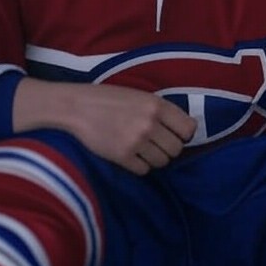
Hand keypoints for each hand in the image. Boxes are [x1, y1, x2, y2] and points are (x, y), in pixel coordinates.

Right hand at [16, 80, 196, 174]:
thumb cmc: (109, 99)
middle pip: (176, 149)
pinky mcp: (122, 156)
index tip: (174, 135)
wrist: (77, 107)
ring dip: (154, 158)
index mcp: (156, 105)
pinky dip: (139, 165)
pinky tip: (129, 154)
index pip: (188, 129)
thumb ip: (161, 110)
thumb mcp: (139, 96)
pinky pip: (144, 170)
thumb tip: (184, 130)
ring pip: (162, 161)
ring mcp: (136, 140)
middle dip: (168, 148)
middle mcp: (150, 123)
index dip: (183, 134)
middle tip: (154, 143)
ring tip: (140, 148)